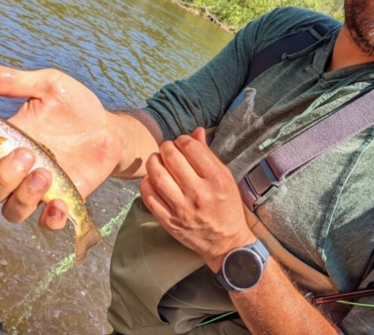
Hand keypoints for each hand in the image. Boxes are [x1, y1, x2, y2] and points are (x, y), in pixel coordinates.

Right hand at [0, 61, 125, 229]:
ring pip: (11, 210)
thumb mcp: (48, 86)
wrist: (110, 128)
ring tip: (45, 174)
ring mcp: (36, 189)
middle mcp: (13, 171)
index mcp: (4, 143)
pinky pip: (46, 223)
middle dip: (0, 177)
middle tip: (27, 154)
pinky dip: (50, 219)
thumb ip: (13, 81)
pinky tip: (59, 203)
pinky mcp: (61, 201)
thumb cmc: (76, 107)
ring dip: (22, 196)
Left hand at [140, 128, 254, 271]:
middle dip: (166, 147)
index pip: (191, 147)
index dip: (183, 140)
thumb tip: (196, 131)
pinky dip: (146, 183)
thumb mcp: (225, 177)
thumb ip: (208, 154)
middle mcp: (199, 193)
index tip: (182, 143)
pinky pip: (149, 196)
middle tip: (167, 149)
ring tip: (157, 160)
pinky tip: (152, 179)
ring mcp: (182, 209)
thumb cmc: (227, 206)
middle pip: (171, 157)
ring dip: (153, 162)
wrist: (226, 242)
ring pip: (157, 175)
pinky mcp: (169, 221)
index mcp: (216, 179)